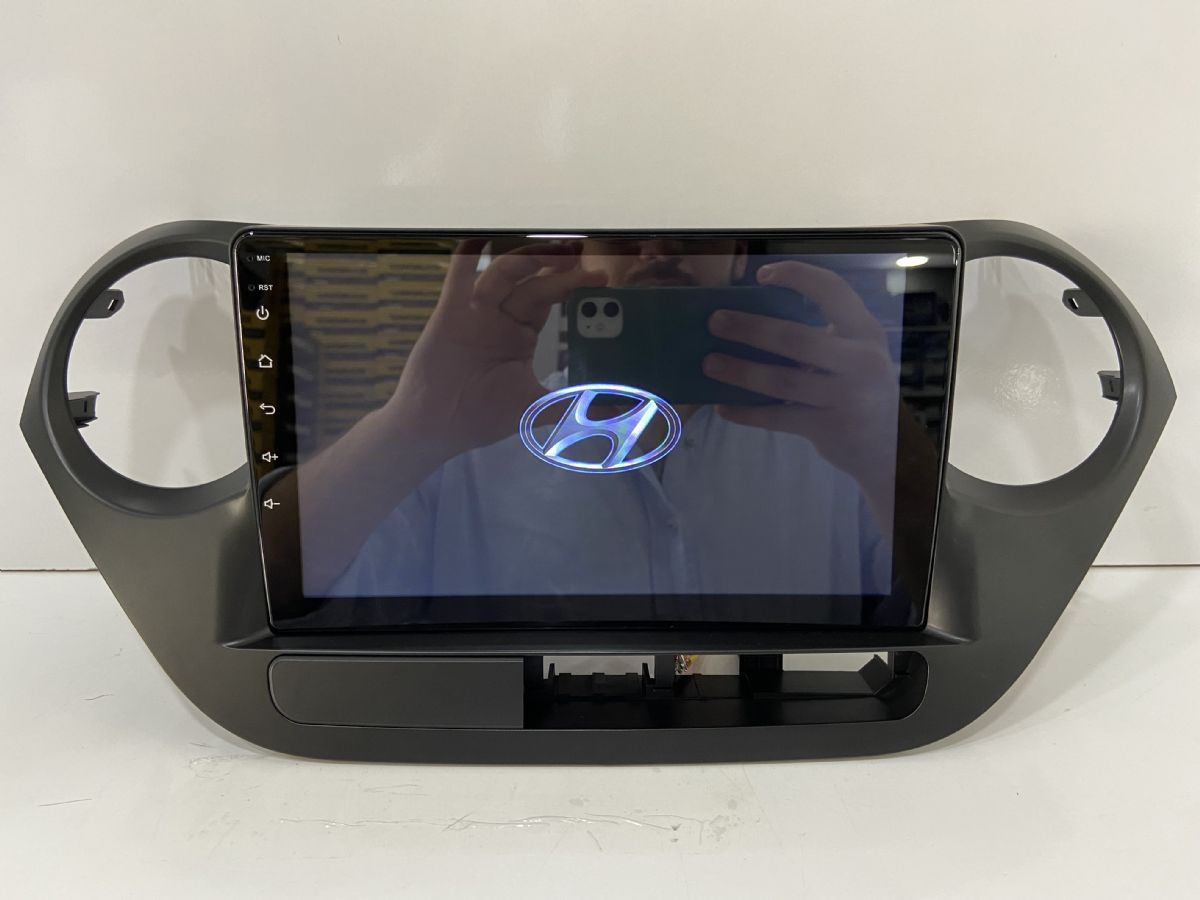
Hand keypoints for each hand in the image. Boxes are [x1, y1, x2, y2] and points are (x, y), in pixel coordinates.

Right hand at [382, 240, 607, 456]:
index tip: (601, 279)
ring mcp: (473, 314)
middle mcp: (498, 319)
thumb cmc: (481, 416)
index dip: (573, 285)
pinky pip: (457, 278)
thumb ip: (573, 405)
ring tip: (556, 251)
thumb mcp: (536, 409)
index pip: (548, 300)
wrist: (435, 428)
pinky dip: (466, 256)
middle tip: (584, 257)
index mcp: (518, 336)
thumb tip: (618, 413)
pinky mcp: (449, 314)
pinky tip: (480, 238)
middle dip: (558, 269)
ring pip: (502, 274)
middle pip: (531, 284)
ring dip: (528, 259)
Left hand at [702, 260, 897, 486]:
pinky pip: (778, 417)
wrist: (886, 447)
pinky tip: (723, 407)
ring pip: (783, 380)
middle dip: (749, 328)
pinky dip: (747, 413)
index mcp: (865, 332)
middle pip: (796, 338)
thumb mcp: (852, 356)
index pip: (833, 291)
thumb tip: (751, 323)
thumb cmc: (857, 389)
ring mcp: (848, 397)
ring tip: (710, 363)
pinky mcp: (830, 428)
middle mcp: (862, 361)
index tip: (761, 274)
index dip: (797, 276)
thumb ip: (819, 339)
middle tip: (715, 322)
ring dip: (741, 371)